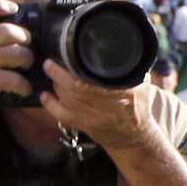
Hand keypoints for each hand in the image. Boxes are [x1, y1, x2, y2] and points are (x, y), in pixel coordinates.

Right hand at [0, 0, 33, 122]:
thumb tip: (17, 28)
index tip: (13, 8)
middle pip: (8, 31)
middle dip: (24, 38)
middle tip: (27, 46)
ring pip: (16, 52)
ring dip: (27, 60)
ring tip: (26, 65)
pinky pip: (15, 78)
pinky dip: (24, 85)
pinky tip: (24, 88)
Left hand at [39, 61, 159, 155]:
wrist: (134, 138)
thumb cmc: (138, 108)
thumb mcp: (142, 85)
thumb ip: (132, 68)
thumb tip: (124, 47)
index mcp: (118, 94)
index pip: (86, 83)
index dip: (71, 70)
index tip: (63, 55)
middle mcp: (102, 106)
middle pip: (71, 89)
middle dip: (57, 74)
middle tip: (51, 62)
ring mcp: (90, 117)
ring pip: (65, 99)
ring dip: (55, 84)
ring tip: (51, 72)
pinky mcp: (82, 125)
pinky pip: (60, 114)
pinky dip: (50, 104)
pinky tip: (45, 95)